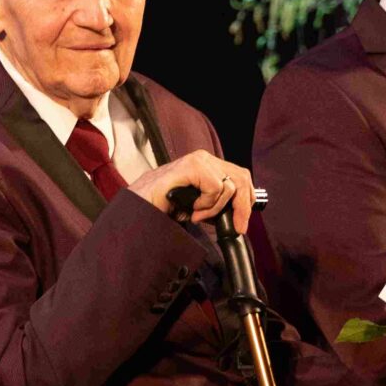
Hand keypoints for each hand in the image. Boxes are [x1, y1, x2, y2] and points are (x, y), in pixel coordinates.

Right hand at [131, 150, 254, 232]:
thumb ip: (217, 203)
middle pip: (241, 178)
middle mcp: (204, 159)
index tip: (242, 222)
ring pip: (229, 186)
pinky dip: (206, 204)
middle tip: (236, 226)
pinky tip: (192, 208)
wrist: (139, 208)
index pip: (241, 176)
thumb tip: (238, 213)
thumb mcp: (198, 205)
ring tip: (196, 214)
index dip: (246, 200)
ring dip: (214, 208)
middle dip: (242, 207)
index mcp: (208, 166)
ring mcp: (198, 160)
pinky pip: (215, 187)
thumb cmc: (163, 207)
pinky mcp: (191, 166)